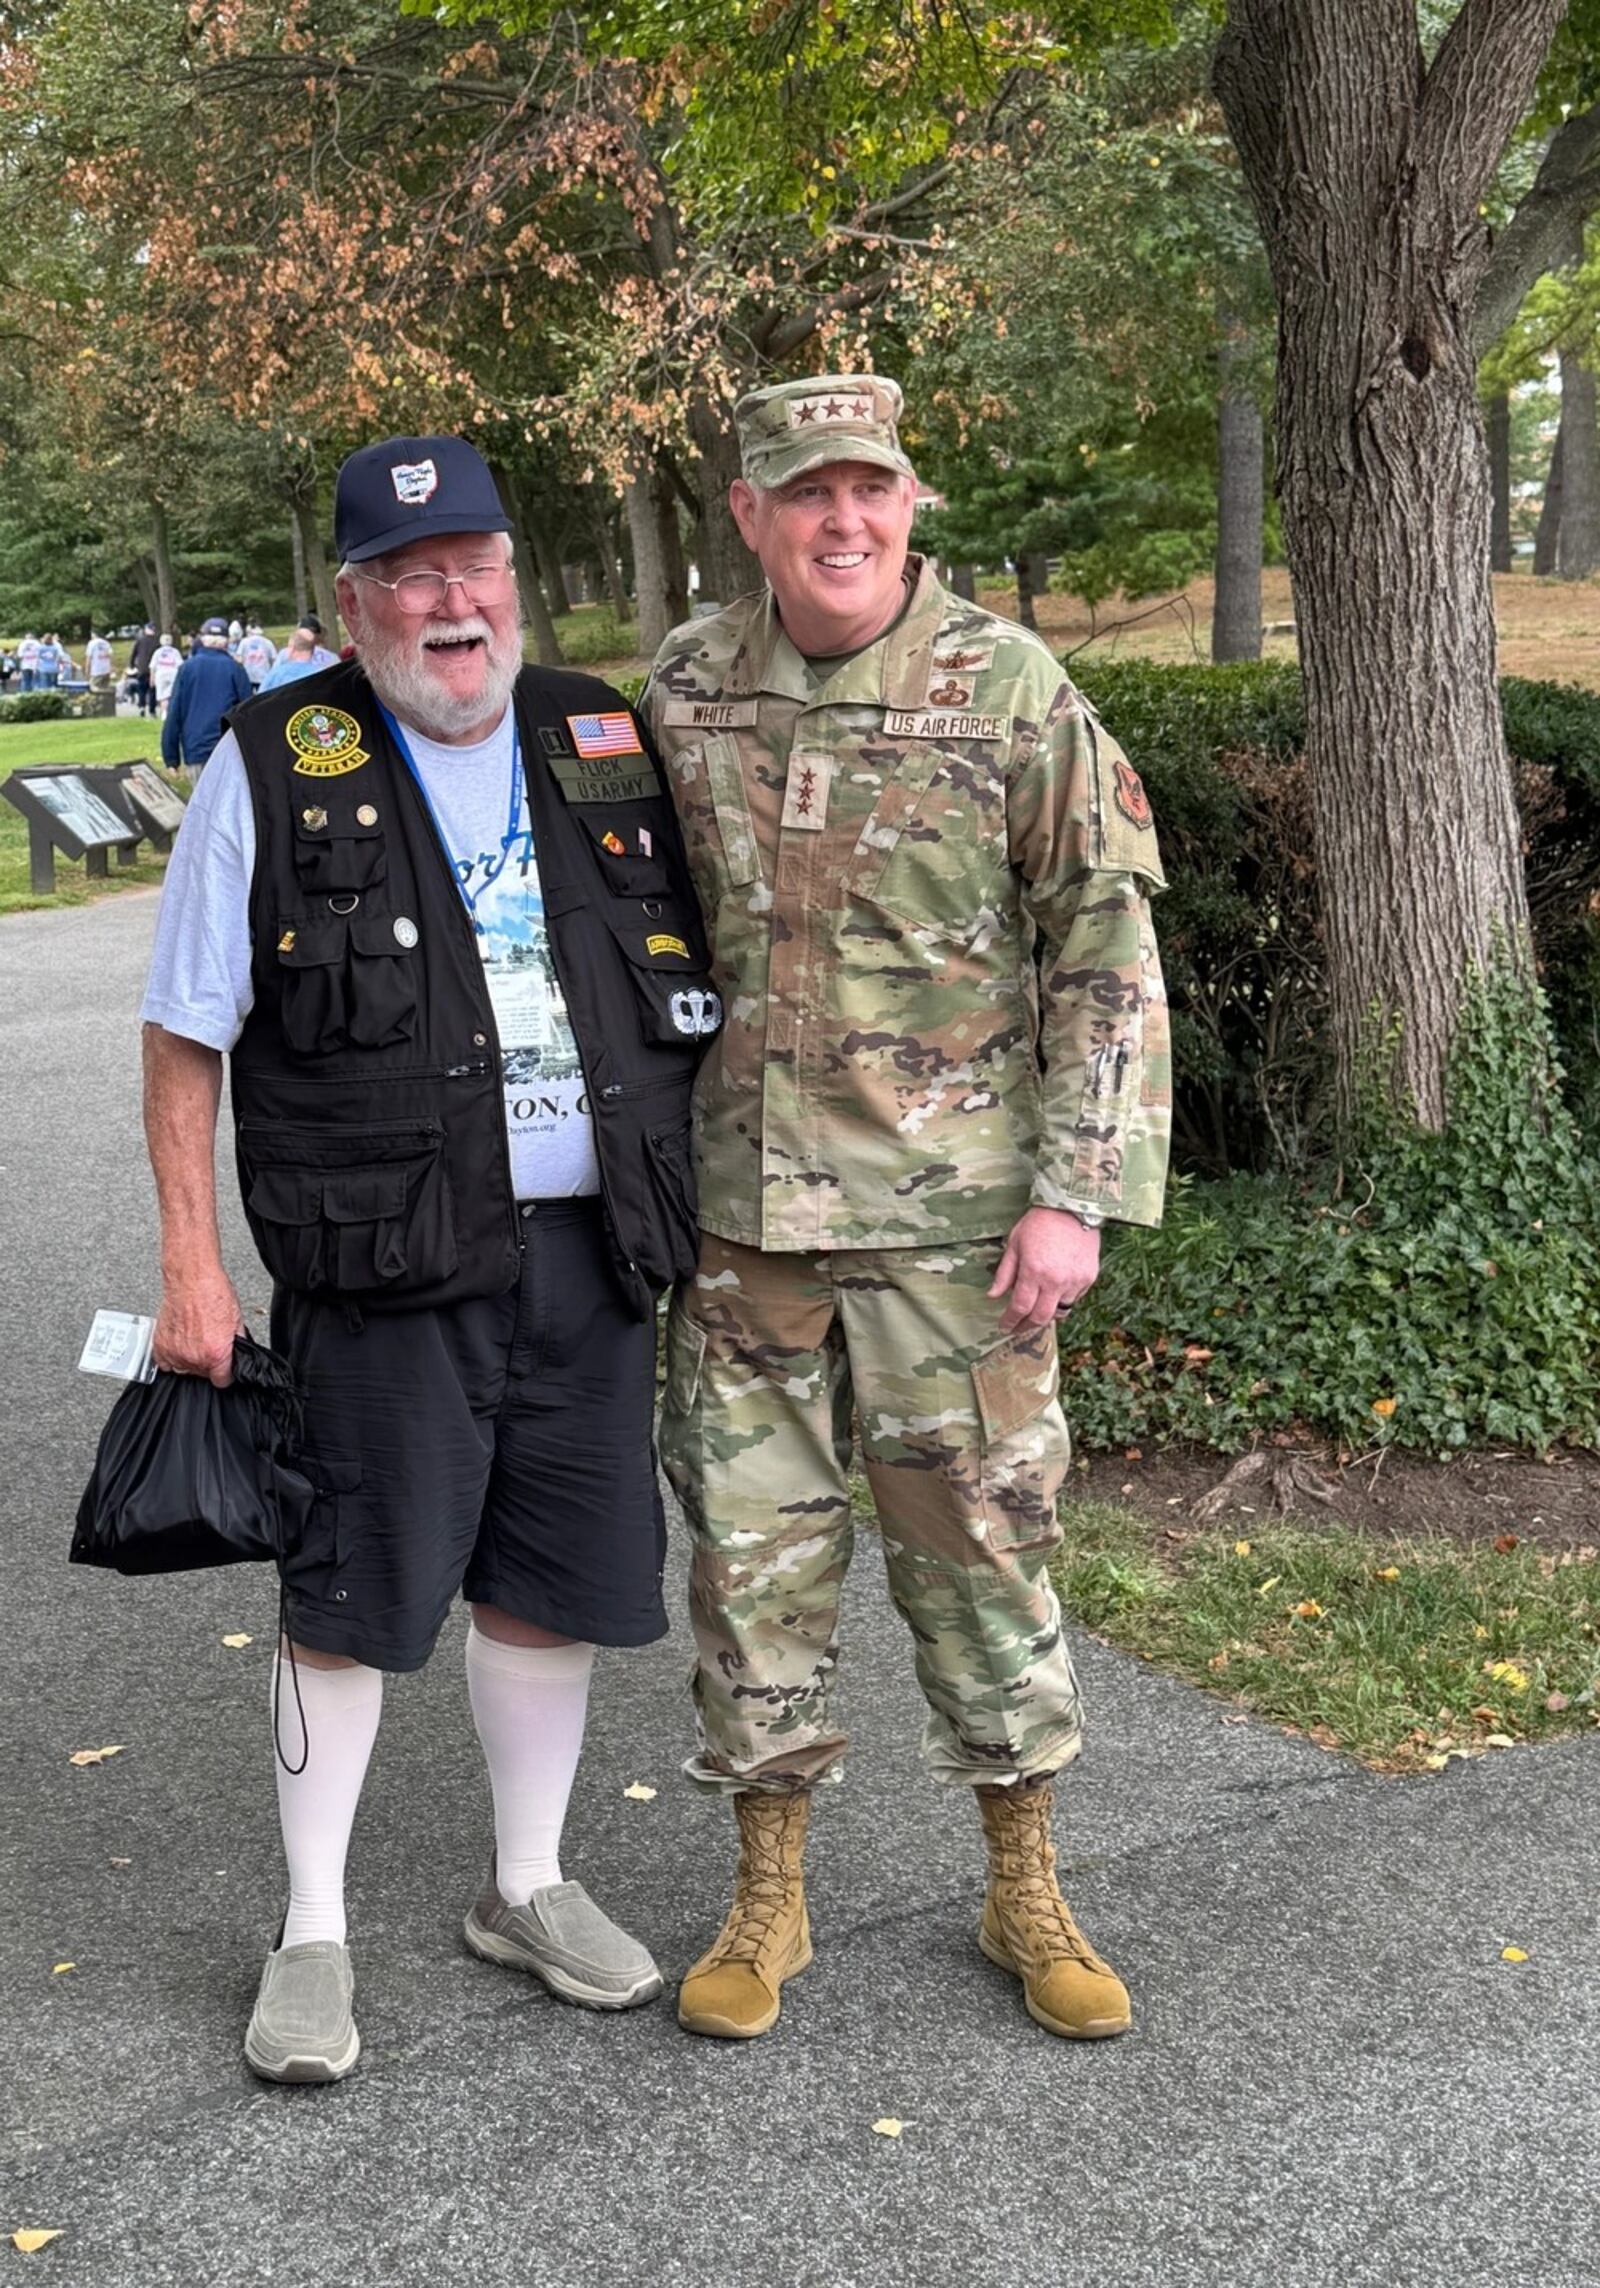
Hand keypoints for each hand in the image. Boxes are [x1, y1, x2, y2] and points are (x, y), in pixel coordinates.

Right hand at [152, 1266, 245, 1384]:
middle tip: (208, 1343)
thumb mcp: (237, 1321)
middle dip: (207, 1362)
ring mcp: (175, 1352)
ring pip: (184, 1369)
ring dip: (189, 1359)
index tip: (224, 1368)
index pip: (222, 1381)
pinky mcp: (160, 1346)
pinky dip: (171, 1356)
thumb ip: (237, 1344)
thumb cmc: (213, 1294)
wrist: (191, 1279)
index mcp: (216, 1354)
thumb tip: (238, 1354)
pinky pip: (164, 1363)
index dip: (225, 1374)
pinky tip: (180, 1343)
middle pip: (203, 1374)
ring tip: (194, 1339)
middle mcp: (194, 1357)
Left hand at [988, 1208, 1101, 1333]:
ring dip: (1046, 1314)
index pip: (1020, 1307)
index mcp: (1034, 1272)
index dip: (1010, 1320)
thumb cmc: (1040, 1222)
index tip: (1004, 1326)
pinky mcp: (1089, 1278)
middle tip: (1017, 1328)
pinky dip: (1062, 1301)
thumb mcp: (1015, 1244)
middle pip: (1041, 1317)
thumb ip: (1004, 1273)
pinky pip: (1074, 1299)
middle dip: (1026, 1326)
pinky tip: (1053, 1295)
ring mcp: (1075, 1281)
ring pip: (1059, 1311)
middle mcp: (1056, 1281)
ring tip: (1035, 1312)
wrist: (1073, 1207)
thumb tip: (993, 1295)